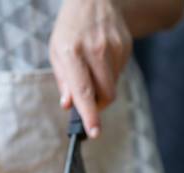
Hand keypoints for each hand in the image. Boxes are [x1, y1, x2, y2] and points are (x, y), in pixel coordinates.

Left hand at [50, 0, 131, 137]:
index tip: (94, 132)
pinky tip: (102, 57)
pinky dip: (110, 73)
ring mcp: (113, 47)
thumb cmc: (70, 30)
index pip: (83, 90)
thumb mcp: (56, 51)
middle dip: (97, 105)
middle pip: (105, 94)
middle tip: (89, 102)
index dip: (89, 114)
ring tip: (92, 67)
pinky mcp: (126, 46)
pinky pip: (119, 73)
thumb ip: (63, 80)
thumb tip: (68, 105)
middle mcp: (95, 50)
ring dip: (102, 86)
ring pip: (113, 85)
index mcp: (72, 53)